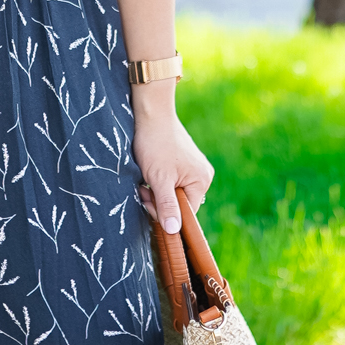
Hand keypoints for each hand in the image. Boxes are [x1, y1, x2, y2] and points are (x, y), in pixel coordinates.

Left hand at [132, 95, 213, 234]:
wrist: (151, 113)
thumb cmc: (155, 144)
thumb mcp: (159, 179)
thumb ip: (167, 205)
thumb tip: (174, 231)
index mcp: (202, 181)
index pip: (185, 212)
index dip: (164, 212)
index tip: (146, 200)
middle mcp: (202, 175)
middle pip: (179, 203)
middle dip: (158, 200)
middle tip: (142, 188)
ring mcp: (193, 168)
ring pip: (172, 192)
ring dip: (156, 190)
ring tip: (144, 178)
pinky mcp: (183, 162)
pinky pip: (171, 181)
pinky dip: (158, 181)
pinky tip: (149, 172)